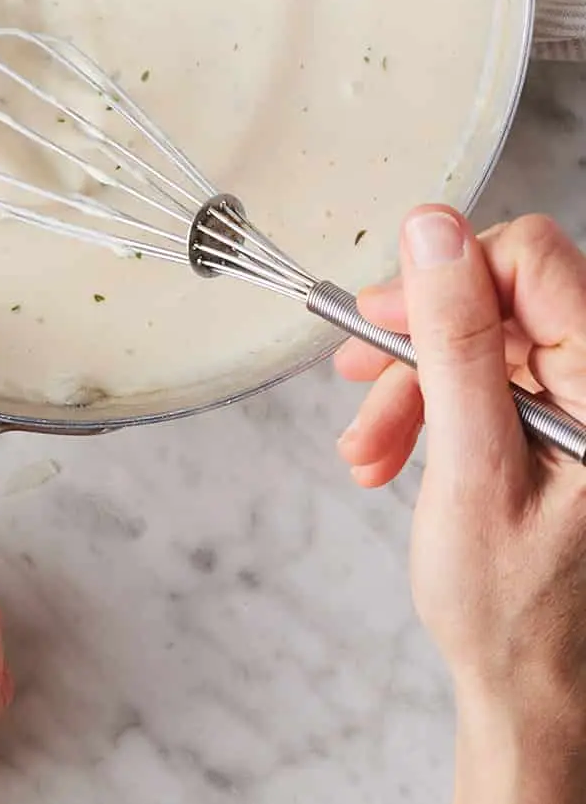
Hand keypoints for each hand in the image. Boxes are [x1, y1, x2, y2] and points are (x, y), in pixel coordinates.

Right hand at [336, 208, 585, 803]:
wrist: (532, 691)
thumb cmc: (514, 608)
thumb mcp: (472, 465)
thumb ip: (455, 341)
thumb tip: (435, 231)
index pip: (532, 259)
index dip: (450, 272)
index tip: (388, 311)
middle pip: (498, 298)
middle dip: (417, 341)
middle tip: (358, 377)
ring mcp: (579, 402)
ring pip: (480, 339)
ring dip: (411, 384)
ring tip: (370, 447)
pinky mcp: (556, 420)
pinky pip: (484, 378)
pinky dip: (429, 408)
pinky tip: (394, 452)